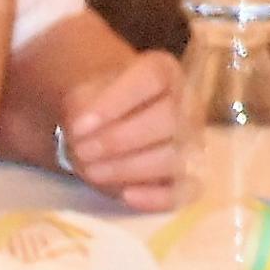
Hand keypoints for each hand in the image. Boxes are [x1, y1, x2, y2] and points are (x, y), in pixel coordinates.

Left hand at [57, 47, 182, 210]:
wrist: (105, 130)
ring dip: (129, 167)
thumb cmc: (98, 109)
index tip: (78, 126)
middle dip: (119, 140)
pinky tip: (127, 195)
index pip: (152, 77)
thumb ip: (80, 106)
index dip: (116, 102)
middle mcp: (186, 103)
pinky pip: (185, 190)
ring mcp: (191, 141)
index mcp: (162, 72)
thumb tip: (81, 127)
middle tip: (81, 151)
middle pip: (169, 118)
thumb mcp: (82, 97)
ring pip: (175, 156)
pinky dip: (158, 196)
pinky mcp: (187, 177)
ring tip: (91, 171)